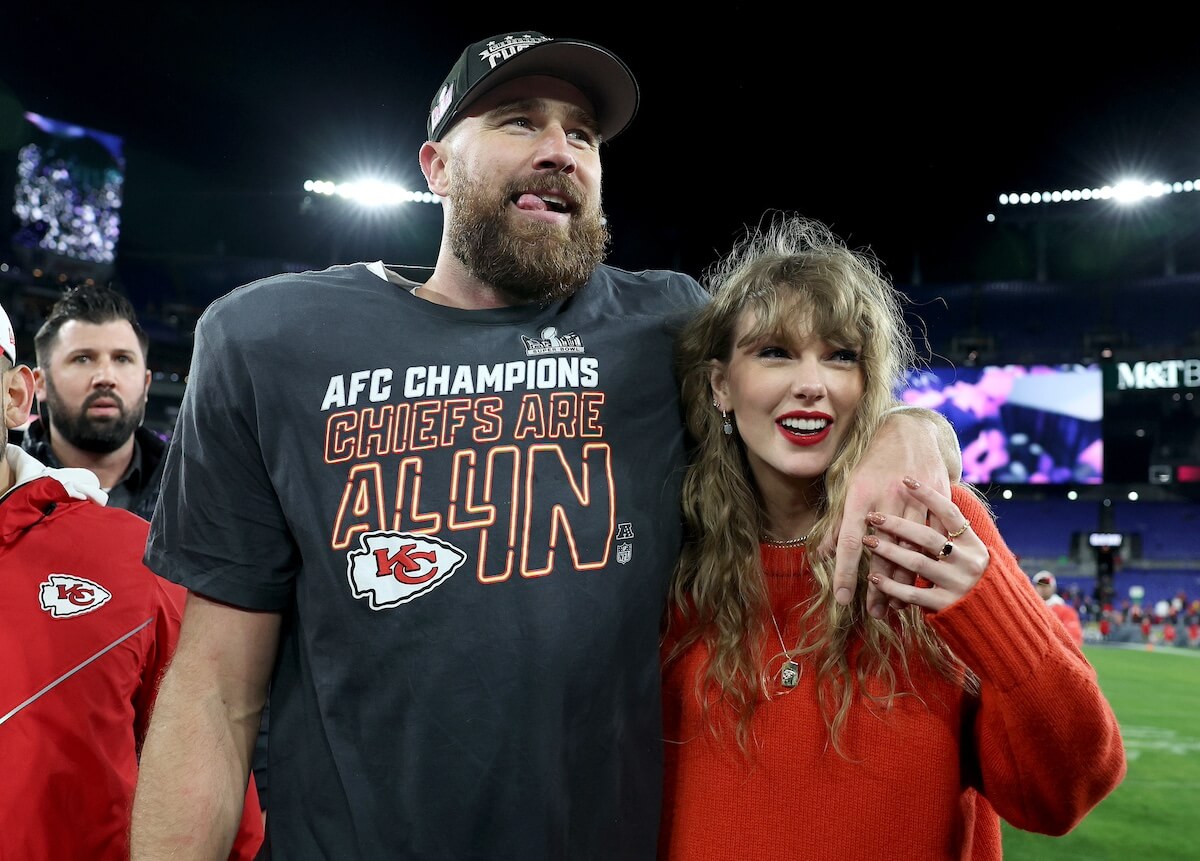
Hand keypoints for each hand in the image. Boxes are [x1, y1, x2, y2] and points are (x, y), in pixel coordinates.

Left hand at [821, 410, 953, 616]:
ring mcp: (915, 500)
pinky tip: (921, 582)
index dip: (846, 573)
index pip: (850, 543)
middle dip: (878, 587)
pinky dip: (929, 561)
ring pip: (912, 550)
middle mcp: (887, 499)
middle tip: (874, 614)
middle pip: (883, 553)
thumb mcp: (849, 487)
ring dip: (904, 581)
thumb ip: (838, 523)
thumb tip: (823, 554)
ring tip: (895, 606)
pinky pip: (935, 538)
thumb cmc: (872, 462)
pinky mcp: (937, 500)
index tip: (843, 600)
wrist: (910, 431)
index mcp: (860, 497)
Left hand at [861, 477, 986, 611]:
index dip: (928, 495)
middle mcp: (967, 561)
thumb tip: (921, 505)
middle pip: (927, 537)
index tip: (905, 479)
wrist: (996, 617)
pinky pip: (913, 594)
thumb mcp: (969, 553)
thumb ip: (949, 534)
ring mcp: (957, 583)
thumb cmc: (972, 578)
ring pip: (917, 563)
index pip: (949, 512)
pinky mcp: (946, 605)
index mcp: (973, 544)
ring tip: (867, 542)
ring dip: (889, 551)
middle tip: (873, 516)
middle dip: (897, 525)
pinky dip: (891, 585)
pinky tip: (874, 577)